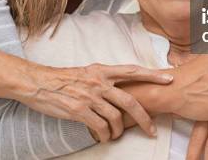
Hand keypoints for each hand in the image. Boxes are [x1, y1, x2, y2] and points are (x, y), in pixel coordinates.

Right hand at [20, 63, 172, 141]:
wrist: (39, 83)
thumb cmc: (63, 78)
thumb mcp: (87, 72)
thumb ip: (104, 78)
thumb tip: (120, 88)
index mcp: (102, 70)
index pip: (132, 71)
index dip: (152, 75)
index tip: (168, 80)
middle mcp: (99, 82)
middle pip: (130, 101)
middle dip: (145, 118)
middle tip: (153, 129)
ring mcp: (90, 97)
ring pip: (116, 118)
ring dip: (118, 131)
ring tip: (115, 135)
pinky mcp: (80, 110)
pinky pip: (100, 127)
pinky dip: (104, 135)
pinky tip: (102, 136)